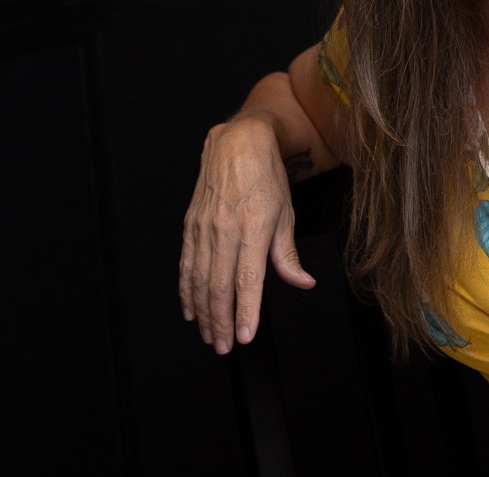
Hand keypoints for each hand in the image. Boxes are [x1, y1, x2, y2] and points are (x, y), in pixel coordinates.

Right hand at [179, 115, 315, 353]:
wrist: (237, 142)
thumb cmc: (265, 176)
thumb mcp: (286, 214)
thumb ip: (288, 254)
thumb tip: (303, 282)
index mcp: (253, 226)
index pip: (248, 280)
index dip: (246, 312)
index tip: (246, 336)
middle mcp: (225, 228)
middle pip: (219, 286)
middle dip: (221, 321)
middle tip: (224, 346)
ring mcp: (204, 227)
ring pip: (199, 279)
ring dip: (203, 312)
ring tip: (208, 335)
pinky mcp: (190, 225)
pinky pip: (185, 263)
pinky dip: (186, 290)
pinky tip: (190, 308)